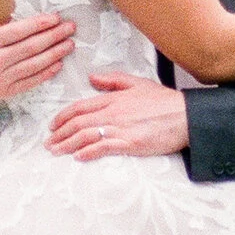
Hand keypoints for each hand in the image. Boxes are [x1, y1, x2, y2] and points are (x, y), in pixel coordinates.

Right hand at [0, 0, 76, 110]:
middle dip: (53, 37)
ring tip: (69, 44)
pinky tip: (57, 64)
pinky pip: (29, 82)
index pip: (18, 32)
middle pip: (30, 47)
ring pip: (34, 65)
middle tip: (70, 28)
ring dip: (54, 54)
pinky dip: (45, 74)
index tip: (55, 18)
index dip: (38, 25)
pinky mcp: (5, 92)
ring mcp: (1, 78)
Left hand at [47, 72, 190, 160]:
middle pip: (78, 123)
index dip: (62, 117)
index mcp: (113, 98)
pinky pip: (103, 147)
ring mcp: (121, 128)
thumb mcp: (137, 83)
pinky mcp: (130, 143)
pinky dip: (88, 152)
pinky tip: (78, 157)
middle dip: (59, 134)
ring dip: (67, 144)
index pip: (80, 107)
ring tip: (56, 152)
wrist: (186, 116)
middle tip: (48, 143)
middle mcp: (113, 112)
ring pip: (86, 135)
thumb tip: (91, 78)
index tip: (52, 126)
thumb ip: (113, 80)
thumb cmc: (164, 101)